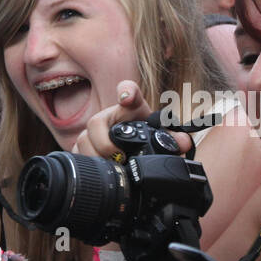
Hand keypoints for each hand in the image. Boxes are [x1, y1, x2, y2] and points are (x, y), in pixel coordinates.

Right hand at [73, 80, 192, 159]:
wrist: (132, 148)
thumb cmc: (146, 137)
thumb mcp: (161, 137)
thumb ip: (174, 138)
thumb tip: (184, 142)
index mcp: (129, 108)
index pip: (128, 90)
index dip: (126, 91)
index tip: (127, 98)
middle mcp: (108, 117)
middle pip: (96, 122)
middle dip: (105, 142)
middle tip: (119, 155)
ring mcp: (92, 132)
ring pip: (83, 140)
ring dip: (95, 154)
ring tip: (110, 165)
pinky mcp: (83, 147)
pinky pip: (77, 153)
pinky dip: (87, 162)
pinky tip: (98, 170)